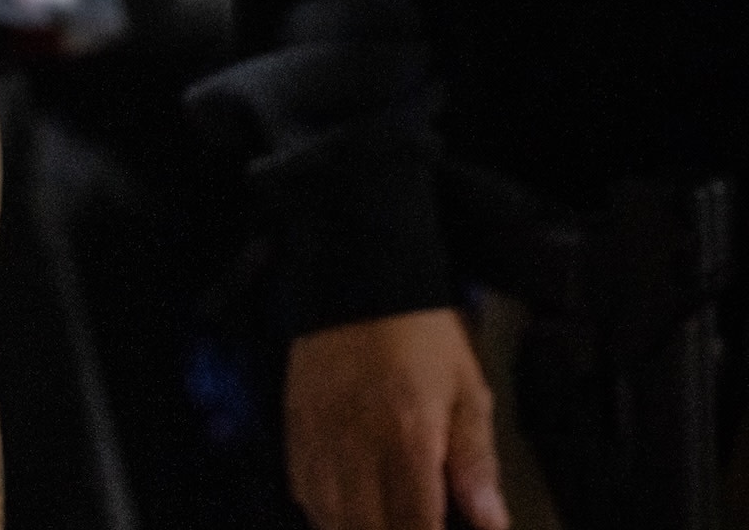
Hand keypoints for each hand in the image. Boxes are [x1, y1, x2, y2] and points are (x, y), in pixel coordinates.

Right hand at [285, 307, 510, 529]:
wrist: (357, 282)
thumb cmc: (421, 336)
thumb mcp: (467, 390)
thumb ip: (477, 462)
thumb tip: (491, 522)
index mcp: (408, 438)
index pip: (416, 525)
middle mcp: (357, 446)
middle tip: (413, 525)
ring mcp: (319, 439)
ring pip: (329, 519)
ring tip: (382, 522)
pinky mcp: (296, 428)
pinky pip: (303, 491)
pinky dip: (324, 513)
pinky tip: (347, 513)